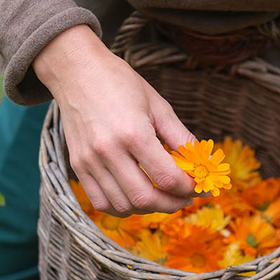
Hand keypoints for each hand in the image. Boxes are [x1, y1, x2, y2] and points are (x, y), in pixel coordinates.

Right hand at [34, 25, 196, 216]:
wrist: (76, 70)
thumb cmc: (120, 82)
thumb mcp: (158, 104)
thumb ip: (180, 136)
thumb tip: (202, 162)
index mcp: (133, 133)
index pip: (167, 177)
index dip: (189, 188)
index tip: (199, 188)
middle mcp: (108, 151)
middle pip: (145, 198)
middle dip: (172, 204)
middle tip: (184, 198)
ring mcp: (90, 161)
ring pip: (123, 205)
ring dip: (148, 208)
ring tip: (162, 197)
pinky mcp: (77, 165)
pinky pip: (100, 201)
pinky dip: (122, 207)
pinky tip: (136, 198)